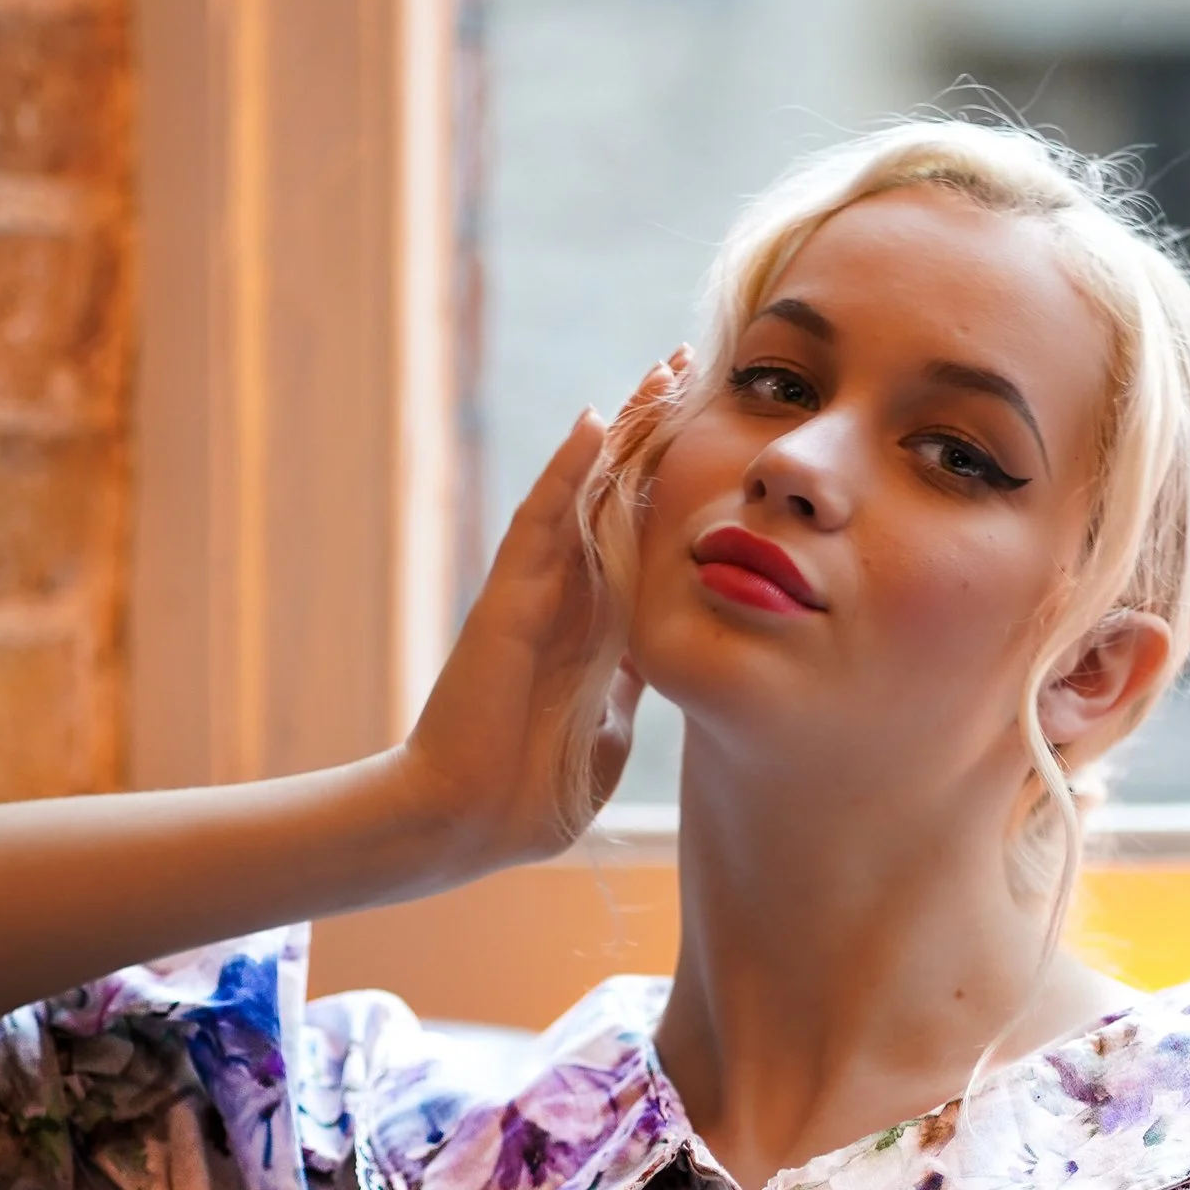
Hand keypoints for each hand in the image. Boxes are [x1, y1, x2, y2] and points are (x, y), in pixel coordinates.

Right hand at [397, 371, 679, 878]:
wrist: (466, 823)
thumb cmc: (529, 793)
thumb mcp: (607, 731)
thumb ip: (629, 689)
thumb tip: (661, 664)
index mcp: (601, 627)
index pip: (647, 535)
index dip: (681, 481)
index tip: (724, 431)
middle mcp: (573, 595)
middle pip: (622, 493)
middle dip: (658, 432)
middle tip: (695, 366)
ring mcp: (541, 592)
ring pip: (588, 491)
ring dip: (625, 431)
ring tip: (661, 373)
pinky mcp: (509, 599)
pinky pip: (540, 522)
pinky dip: (567, 471)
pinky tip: (594, 422)